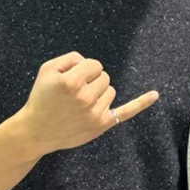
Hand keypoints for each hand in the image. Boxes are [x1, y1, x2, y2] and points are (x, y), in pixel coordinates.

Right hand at [16, 52, 158, 157]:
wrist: (35, 131)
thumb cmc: (42, 98)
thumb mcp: (48, 70)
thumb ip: (71, 58)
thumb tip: (91, 64)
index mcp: (72, 82)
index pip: (94, 64)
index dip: (83, 69)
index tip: (72, 79)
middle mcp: (85, 97)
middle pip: (104, 77)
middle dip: (91, 81)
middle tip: (73, 95)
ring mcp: (95, 113)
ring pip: (110, 90)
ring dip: (98, 93)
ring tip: (79, 105)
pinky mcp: (101, 125)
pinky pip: (125, 111)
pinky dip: (141, 103)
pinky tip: (154, 95)